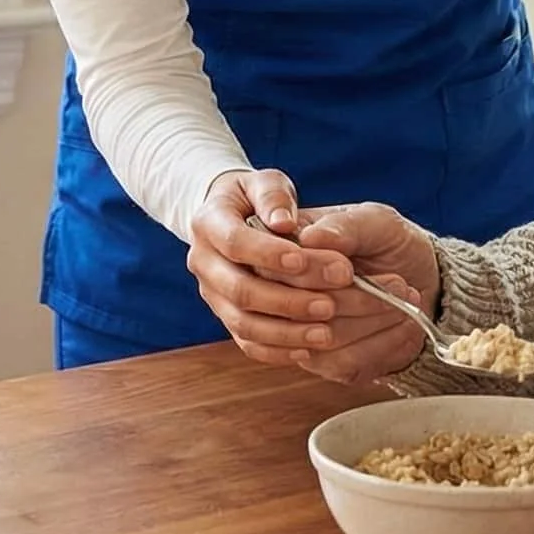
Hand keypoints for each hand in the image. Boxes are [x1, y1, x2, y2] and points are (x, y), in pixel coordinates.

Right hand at [185, 169, 350, 366]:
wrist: (233, 217)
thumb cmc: (257, 197)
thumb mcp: (265, 182)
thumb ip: (274, 196)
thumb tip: (285, 223)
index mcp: (209, 223)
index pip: (235, 242)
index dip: (268, 253)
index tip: (304, 260)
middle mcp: (203, 262)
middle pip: (239, 290)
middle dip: (286, 300)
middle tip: (329, 304)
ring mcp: (212, 294)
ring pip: (243, 323)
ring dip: (285, 332)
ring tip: (326, 332)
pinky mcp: (226, 317)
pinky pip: (247, 342)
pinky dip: (277, 350)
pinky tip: (309, 348)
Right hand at [288, 202, 442, 384]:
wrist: (419, 279)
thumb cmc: (389, 243)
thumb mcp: (375, 222)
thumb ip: (344, 226)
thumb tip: (311, 237)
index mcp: (278, 245)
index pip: (269, 266)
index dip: (308, 271)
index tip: (347, 271)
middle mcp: (275, 289)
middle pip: (290, 307)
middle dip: (351, 299)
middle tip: (396, 284)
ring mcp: (292, 328)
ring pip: (317, 338)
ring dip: (370, 321)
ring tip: (406, 301)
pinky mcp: (316, 358)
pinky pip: (337, 361)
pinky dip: (378, 344)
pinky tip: (402, 327)